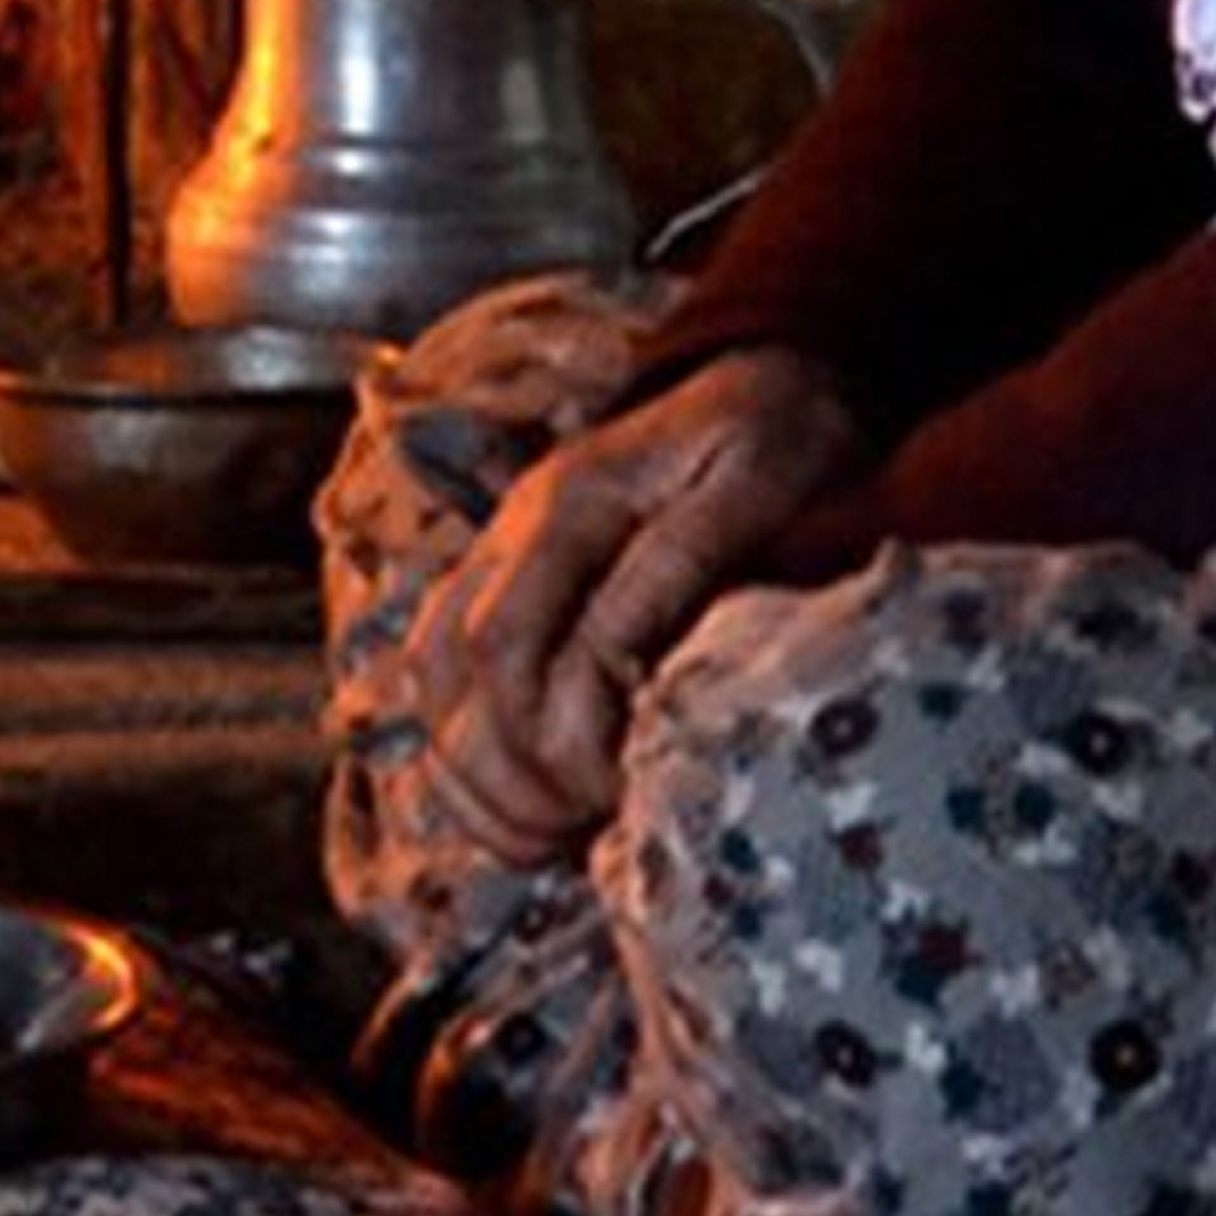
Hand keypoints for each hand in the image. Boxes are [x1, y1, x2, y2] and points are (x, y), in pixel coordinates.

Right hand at [400, 346, 866, 877]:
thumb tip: (615, 665)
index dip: (551, 739)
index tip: (618, 793)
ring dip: (477, 774)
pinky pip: (443, 670)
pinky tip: (522, 805)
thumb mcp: (759, 483)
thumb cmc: (781, 435)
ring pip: (435, 677)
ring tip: (547, 838)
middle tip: (583, 831)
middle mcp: (517, 530)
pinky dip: (466, 748)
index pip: (507, 644)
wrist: (774, 376)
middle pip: (457, 673)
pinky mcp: (514, 582)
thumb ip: (682, 564)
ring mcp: (506, 554)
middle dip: (510, 774)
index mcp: (571, 503)